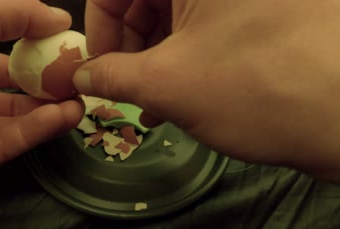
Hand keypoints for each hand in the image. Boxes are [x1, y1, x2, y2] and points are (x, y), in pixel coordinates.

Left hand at [0, 0, 83, 210]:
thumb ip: (12, 12)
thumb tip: (57, 16)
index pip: (0, 43)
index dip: (34, 40)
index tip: (67, 40)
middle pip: (12, 81)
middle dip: (47, 75)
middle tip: (80, 72)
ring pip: (16, 114)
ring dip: (51, 104)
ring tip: (82, 95)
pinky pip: (10, 140)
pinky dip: (41, 128)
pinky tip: (67, 114)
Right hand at [74, 0, 339, 185]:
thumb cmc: (253, 88)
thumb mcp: (167, 83)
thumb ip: (111, 77)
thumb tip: (79, 77)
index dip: (99, 30)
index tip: (95, 72)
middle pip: (147, 0)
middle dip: (128, 50)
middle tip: (123, 93)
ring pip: (176, 17)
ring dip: (155, 62)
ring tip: (151, 107)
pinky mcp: (261, 14)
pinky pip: (206, 28)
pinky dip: (185, 60)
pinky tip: (179, 98)